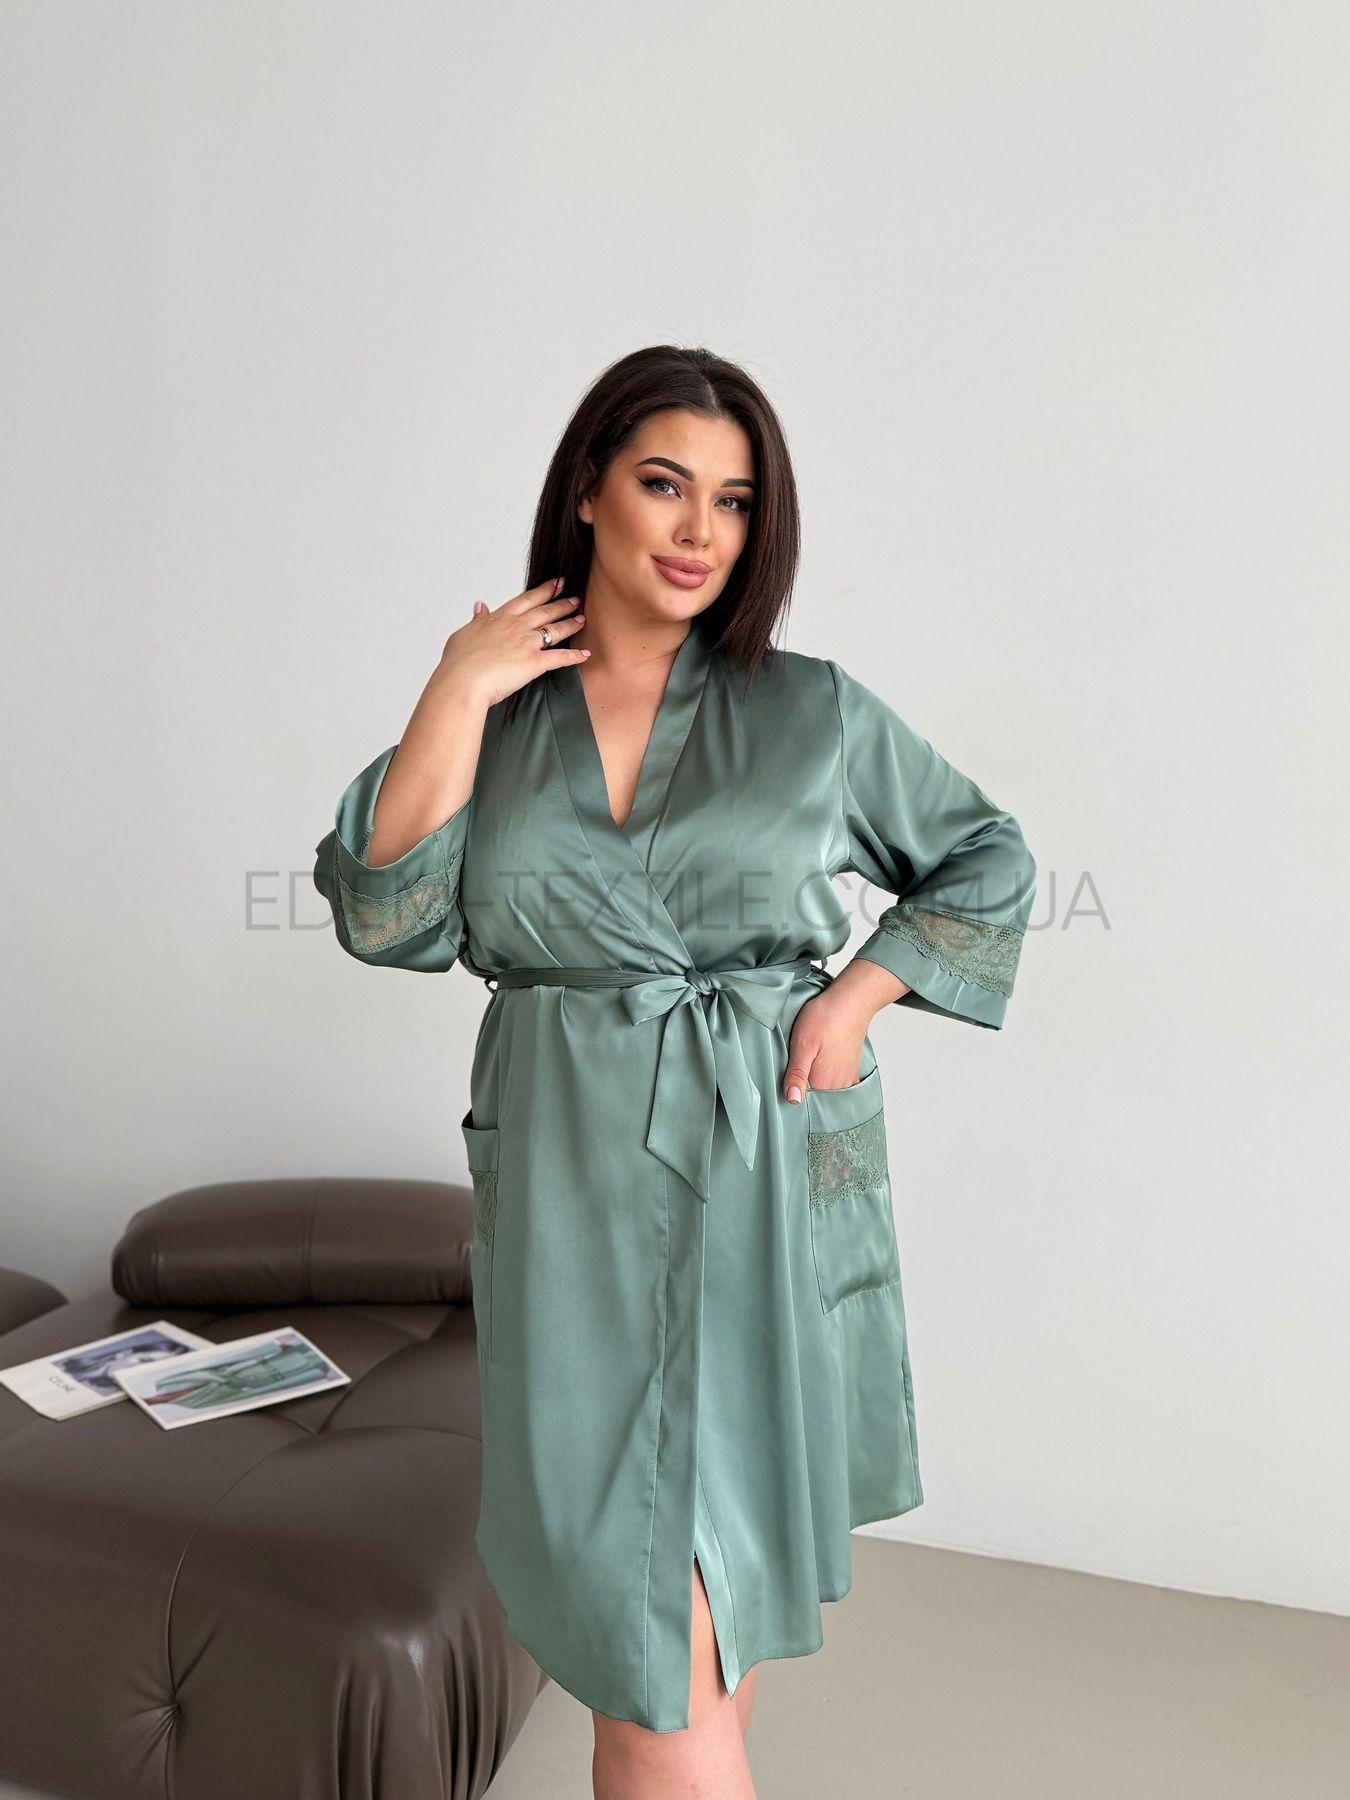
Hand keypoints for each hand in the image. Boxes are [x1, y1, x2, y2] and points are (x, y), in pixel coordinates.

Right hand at [438, 575, 589, 707]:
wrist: (461, 682)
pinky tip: (586, 654)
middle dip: (562, 603)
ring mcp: (527, 644)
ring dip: (571, 624)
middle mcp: (516, 627)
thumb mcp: (463, 634)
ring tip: (582, 619)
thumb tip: (479, 607)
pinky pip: (560, 658)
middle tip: (575, 598)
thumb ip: (476, 621)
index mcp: (499, 618)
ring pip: (555, 630)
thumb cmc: (458, 663)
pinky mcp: (534, 663)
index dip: (544, 590)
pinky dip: (575, 657)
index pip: (526, 599)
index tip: (556, 583)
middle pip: (545, 611)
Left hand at [782, 985, 872, 1104]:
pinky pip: (838, 1083)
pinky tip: (823, 1064)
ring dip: (816, 1082)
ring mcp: (847, 1078)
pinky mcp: (851, 1069)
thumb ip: (797, 1074)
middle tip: (798, 1065)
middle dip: (804, 1088)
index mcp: (823, 1083)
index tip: (785, 1077)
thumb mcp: (802, 1045)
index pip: (802, 1099)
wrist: (851, 1001)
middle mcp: (838, 1085)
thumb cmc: (825, 1018)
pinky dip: (830, 1079)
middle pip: (815, 1095)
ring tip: (810, 1061)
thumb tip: (793, 1100)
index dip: (790, 1089)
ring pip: (826, 1089)